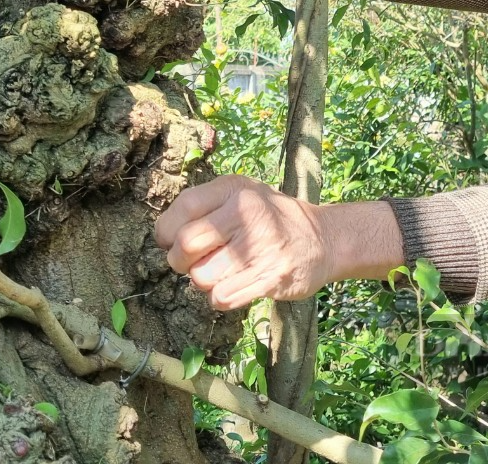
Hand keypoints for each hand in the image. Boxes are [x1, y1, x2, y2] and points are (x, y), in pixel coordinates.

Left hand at [153, 175, 331, 310]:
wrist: (324, 238)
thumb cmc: (270, 217)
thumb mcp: (240, 195)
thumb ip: (203, 208)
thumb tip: (163, 238)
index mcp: (234, 189)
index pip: (183, 208)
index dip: (166, 232)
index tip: (170, 242)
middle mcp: (247, 214)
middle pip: (186, 246)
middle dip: (180, 261)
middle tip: (193, 262)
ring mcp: (260, 247)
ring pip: (201, 277)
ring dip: (203, 282)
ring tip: (220, 272)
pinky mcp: (270, 277)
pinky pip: (223, 298)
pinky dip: (220, 297)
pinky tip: (233, 285)